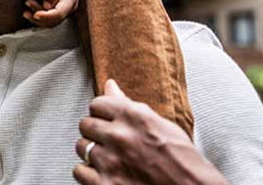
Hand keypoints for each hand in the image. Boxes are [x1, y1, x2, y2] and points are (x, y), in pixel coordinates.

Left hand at [27, 0, 81, 26]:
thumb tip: (46, 6)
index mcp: (71, 0)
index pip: (59, 14)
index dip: (47, 17)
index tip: (35, 15)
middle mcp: (68, 8)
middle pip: (54, 21)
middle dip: (39, 19)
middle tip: (26, 11)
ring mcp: (62, 10)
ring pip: (50, 22)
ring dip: (37, 19)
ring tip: (25, 12)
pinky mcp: (55, 9)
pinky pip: (47, 18)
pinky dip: (37, 17)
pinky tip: (28, 11)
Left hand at [74, 80, 225, 184]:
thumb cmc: (182, 160)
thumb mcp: (161, 124)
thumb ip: (130, 105)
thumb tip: (110, 86)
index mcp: (134, 117)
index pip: (97, 103)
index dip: (102, 112)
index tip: (107, 119)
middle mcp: (120, 136)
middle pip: (86, 124)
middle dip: (95, 130)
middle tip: (109, 140)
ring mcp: (110, 161)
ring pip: (81, 146)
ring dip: (92, 151)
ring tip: (110, 157)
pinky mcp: (104, 184)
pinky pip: (80, 170)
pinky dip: (88, 172)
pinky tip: (103, 172)